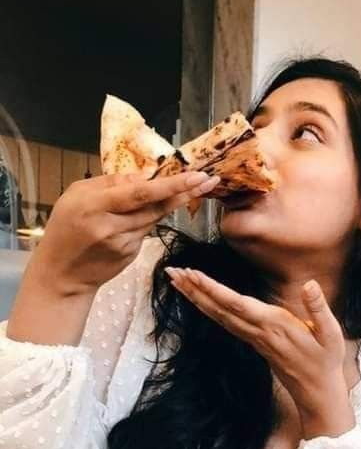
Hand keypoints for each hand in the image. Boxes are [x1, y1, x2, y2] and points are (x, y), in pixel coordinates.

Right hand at [31, 171, 218, 297]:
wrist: (62, 273)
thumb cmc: (65, 227)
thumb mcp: (76, 195)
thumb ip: (109, 183)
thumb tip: (142, 175)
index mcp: (95, 206)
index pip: (140, 193)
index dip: (170, 185)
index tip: (194, 175)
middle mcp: (112, 226)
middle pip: (155, 206)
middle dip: (184, 191)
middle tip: (208, 180)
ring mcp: (124, 243)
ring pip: (154, 218)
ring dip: (173, 203)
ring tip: (193, 187)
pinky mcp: (131, 255)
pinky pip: (146, 230)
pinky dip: (149, 218)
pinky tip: (144, 214)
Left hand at [166, 267, 355, 438]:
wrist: (316, 392)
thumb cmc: (325, 361)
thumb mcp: (332, 334)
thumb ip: (319, 308)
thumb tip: (310, 284)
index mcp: (275, 325)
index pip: (238, 304)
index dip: (214, 289)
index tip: (193, 274)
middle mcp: (258, 332)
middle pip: (219, 309)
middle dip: (194, 289)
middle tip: (171, 271)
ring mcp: (253, 338)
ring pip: (218, 316)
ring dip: (196, 298)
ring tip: (177, 280)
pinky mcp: (253, 342)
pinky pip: (225, 323)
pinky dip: (208, 309)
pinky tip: (199, 301)